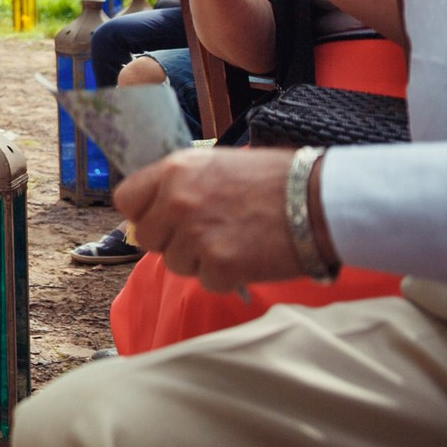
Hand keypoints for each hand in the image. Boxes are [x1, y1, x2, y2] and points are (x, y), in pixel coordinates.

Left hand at [114, 147, 314, 291]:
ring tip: (233, 243)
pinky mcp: (220, 266)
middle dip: (170, 241)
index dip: (143, 213)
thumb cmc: (275, 179)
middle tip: (203, 237)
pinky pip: (206, 281)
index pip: (126, 199)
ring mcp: (196, 236)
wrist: (320, 201)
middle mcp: (177, 202)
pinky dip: (225, 277)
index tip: (161, 219)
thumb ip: (181, 185)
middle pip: (146, 238)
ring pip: (175, 263)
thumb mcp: (216, 165)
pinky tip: (248, 258)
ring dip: (199, 261)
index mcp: (173, 171)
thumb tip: (158, 207)